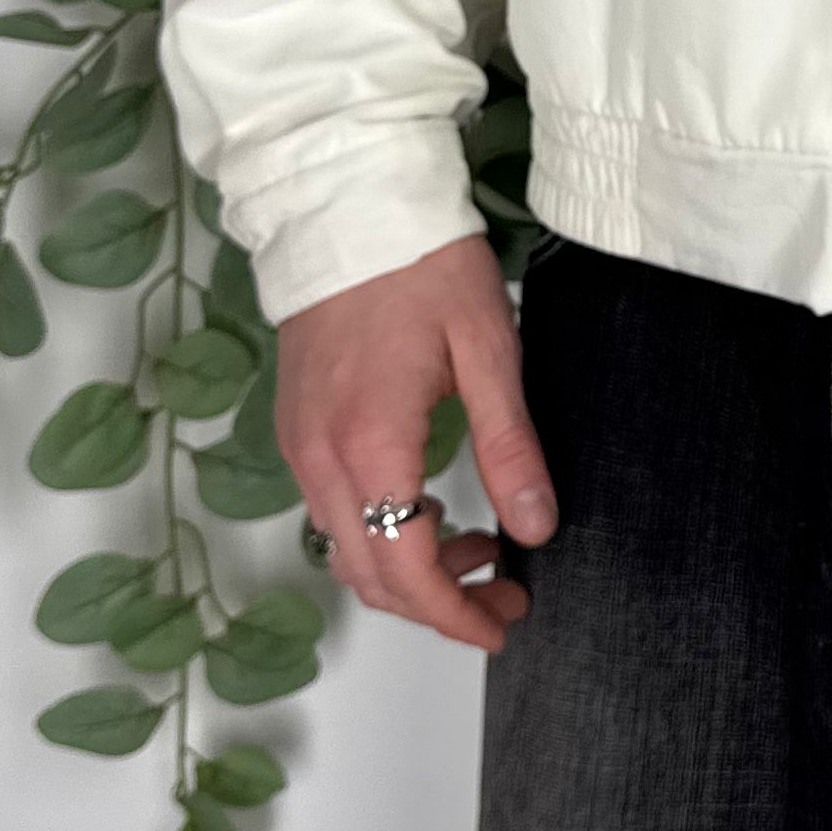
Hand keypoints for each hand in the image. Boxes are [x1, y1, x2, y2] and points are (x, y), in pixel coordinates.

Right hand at [275, 235, 555, 653]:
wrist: (347, 205)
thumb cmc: (424, 267)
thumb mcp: (488, 350)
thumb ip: (510, 446)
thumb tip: (536, 528)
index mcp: (370, 445)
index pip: (404, 569)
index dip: (454, 614)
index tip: (502, 626)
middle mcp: (319, 458)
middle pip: (368, 575)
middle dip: (436, 604)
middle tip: (504, 597)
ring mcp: (298, 444)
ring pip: (346, 547)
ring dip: (408, 568)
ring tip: (480, 548)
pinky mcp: (295, 427)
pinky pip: (332, 510)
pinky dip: (380, 530)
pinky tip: (432, 508)